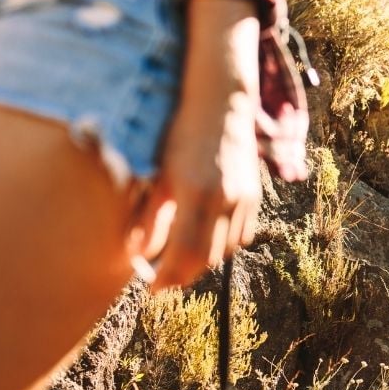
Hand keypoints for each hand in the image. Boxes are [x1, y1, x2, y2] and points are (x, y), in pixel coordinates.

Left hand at [130, 0, 262, 289]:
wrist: (219, 104)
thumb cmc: (180, 134)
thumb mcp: (158, 174)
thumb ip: (147, 216)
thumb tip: (134, 253)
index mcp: (195, 193)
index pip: (184, 254)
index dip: (166, 277)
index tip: (151, 285)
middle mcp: (224, 199)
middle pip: (206, 259)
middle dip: (182, 274)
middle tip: (161, 277)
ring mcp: (244, 199)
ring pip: (225, 250)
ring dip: (202, 260)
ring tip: (180, 257)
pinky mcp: (254, 196)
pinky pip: (242, 236)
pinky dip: (223, 244)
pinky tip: (205, 236)